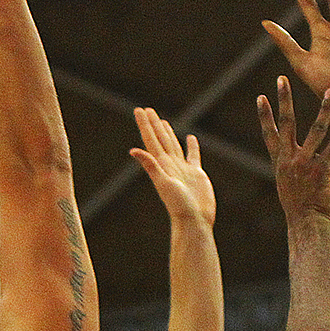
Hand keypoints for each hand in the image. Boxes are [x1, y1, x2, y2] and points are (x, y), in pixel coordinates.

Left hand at [129, 108, 214, 227]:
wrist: (195, 220)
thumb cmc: (179, 205)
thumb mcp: (163, 183)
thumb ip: (150, 166)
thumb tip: (133, 150)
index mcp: (161, 165)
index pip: (151, 140)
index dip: (145, 125)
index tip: (139, 110)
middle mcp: (170, 165)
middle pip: (160, 139)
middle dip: (154, 124)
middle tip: (147, 109)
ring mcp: (182, 168)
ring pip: (173, 145)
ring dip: (167, 133)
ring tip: (162, 121)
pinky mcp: (196, 173)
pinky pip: (193, 155)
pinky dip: (191, 146)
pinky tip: (190, 138)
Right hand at [260, 78, 329, 225]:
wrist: (306, 225)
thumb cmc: (299, 209)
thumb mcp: (288, 186)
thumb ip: (290, 169)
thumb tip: (294, 161)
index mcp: (280, 163)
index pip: (269, 134)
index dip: (265, 115)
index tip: (261, 97)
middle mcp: (290, 160)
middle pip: (286, 124)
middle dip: (284, 100)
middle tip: (282, 79)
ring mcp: (306, 164)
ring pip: (315, 130)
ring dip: (323, 109)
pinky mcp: (322, 170)